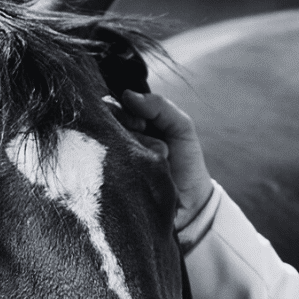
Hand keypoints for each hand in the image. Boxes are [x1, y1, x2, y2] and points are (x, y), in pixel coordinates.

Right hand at [121, 90, 213, 231]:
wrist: (191, 203)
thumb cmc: (186, 162)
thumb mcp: (181, 127)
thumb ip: (160, 106)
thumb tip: (126, 95)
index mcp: (130, 125)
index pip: (112, 106)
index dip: (127, 114)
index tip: (145, 126)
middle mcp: (115, 141)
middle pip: (106, 123)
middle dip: (132, 132)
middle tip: (149, 145)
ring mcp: (110, 162)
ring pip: (109, 144)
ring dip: (135, 151)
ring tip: (154, 163)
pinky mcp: (108, 183)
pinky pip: (107, 167)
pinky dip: (129, 167)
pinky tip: (142, 173)